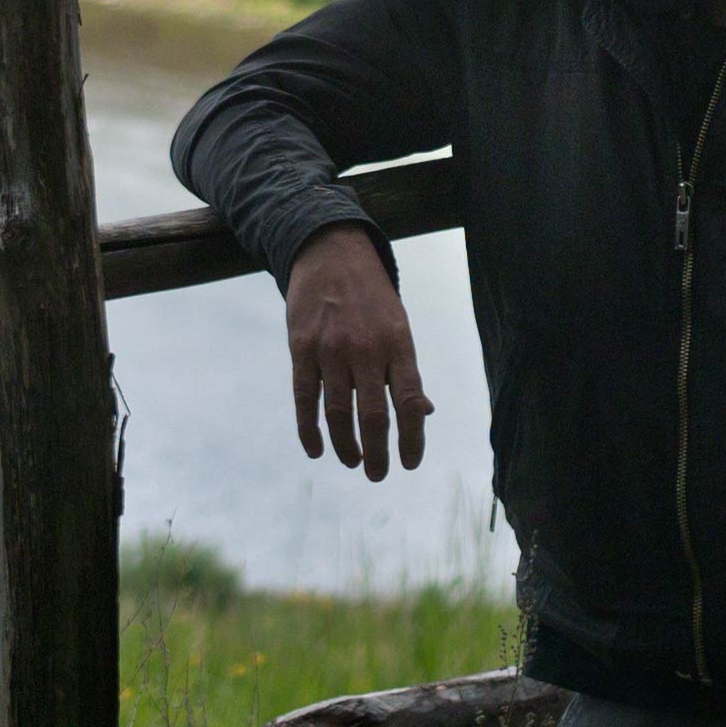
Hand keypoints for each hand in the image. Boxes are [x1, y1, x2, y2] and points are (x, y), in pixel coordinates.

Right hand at [284, 228, 432, 480]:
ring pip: (338, 412)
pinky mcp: (301, 348)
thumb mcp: (399, 326)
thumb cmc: (371, 297)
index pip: (410, 401)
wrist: (330, 252)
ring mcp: (331, 349)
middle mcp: (366, 349)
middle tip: (377, 474)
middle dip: (377, 453)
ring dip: (346, 445)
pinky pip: (304, 398)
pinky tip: (317, 449)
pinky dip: (309, 429)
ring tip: (352, 462)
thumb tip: (424, 413)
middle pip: (374, 414)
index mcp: (398, 344)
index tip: (409, 463)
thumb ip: (406, 371)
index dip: (412, 438)